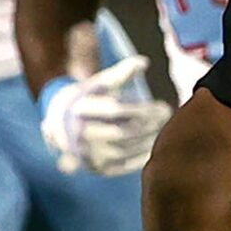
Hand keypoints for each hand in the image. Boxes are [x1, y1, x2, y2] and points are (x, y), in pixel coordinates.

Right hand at [38, 56, 171, 175]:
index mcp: (81, 109)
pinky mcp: (98, 169)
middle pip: (122, 132)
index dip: (142, 109)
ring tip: (165, 129)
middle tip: (168, 117)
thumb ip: (122, 72)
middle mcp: (81, 134)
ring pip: (125, 149)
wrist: (62, 123)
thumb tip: (144, 62)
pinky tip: (157, 145)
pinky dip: (143, 156)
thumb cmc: (91, 97)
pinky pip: (125, 165)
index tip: (163, 106)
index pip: (115, 110)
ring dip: (150, 140)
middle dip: (150, 125)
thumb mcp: (101, 83)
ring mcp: (88, 154)